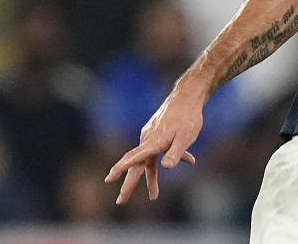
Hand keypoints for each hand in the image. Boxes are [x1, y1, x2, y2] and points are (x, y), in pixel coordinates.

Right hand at [104, 88, 202, 203]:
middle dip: (129, 184)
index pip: (134, 158)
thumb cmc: (188, 118)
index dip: (121, 169)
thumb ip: (176, 153)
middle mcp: (148, 139)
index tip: (109, 178)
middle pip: (136, 165)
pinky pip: (159, 150)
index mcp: (153, 142)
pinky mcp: (157, 132)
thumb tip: (165, 167)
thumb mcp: (186, 137)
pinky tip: (189, 160)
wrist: (188, 96)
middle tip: (120, 201)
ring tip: (153, 195)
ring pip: (148, 160)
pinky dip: (167, 159)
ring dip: (150, 177)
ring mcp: (151, 136)